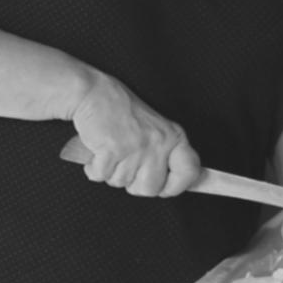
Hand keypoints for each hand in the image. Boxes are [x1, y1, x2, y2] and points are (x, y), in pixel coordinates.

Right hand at [68, 78, 200, 196]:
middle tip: (125, 162)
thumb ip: (164, 154)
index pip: (189, 172)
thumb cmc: (119, 108)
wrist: (93, 93)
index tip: (166, 188)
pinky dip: (94, 167)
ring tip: (110, 149)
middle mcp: (158, 142)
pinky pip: (101, 176)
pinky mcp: (112, 150)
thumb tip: (178, 183)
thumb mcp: (154, 128)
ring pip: (122, 183)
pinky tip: (97, 150)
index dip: (176, 186)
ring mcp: (136, 147)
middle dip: (133, 182)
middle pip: (150, 189)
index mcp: (172, 136)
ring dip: (110, 171)